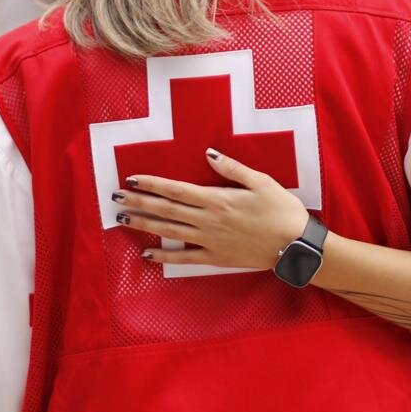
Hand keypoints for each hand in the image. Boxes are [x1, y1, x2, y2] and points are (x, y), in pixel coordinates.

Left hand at [111, 150, 308, 270]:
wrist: (295, 245)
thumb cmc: (281, 209)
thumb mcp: (260, 181)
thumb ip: (231, 168)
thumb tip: (208, 154)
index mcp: (217, 199)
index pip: (176, 190)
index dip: (151, 184)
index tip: (131, 179)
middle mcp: (208, 220)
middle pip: (166, 210)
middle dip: (139, 202)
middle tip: (115, 198)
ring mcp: (210, 240)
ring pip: (170, 232)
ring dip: (145, 225)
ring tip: (123, 219)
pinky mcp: (216, 257)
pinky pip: (185, 258)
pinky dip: (164, 256)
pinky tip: (147, 252)